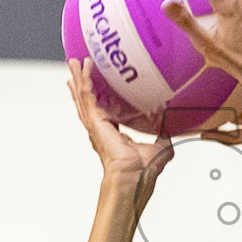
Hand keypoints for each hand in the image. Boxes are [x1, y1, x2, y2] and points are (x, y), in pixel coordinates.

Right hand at [68, 57, 171, 215]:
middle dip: (81, 83)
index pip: (102, 112)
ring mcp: (96, 126)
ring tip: (72, 63)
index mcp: (113, 135)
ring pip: (83, 97)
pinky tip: (83, 69)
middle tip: (75, 67)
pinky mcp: (96, 122)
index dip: (97, 98)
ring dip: (78, 78)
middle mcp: (101, 130)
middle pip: (87, 101)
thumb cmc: (142, 171)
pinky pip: (87, 97)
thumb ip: (164, 132)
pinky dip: (85, 82)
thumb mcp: (161, 146)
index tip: (93, 86)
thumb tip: (169, 119)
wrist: (133, 177)